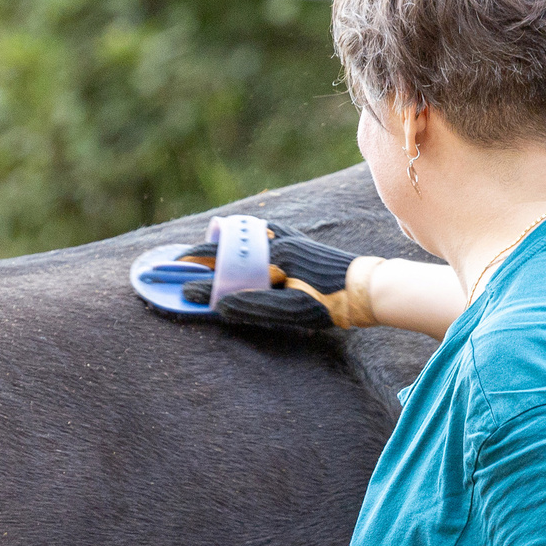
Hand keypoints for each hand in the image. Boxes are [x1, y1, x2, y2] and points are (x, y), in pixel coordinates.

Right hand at [171, 222, 372, 328]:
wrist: (368, 289)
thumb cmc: (330, 303)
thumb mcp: (289, 311)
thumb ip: (252, 306)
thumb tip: (217, 303)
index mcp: (273, 254)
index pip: (224, 258)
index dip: (197, 266)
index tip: (176, 274)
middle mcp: (279, 239)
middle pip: (230, 239)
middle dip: (204, 249)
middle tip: (184, 261)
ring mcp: (290, 238)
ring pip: (247, 233)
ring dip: (225, 241)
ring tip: (208, 253)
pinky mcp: (299, 242)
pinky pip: (264, 234)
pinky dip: (246, 240)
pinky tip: (243, 249)